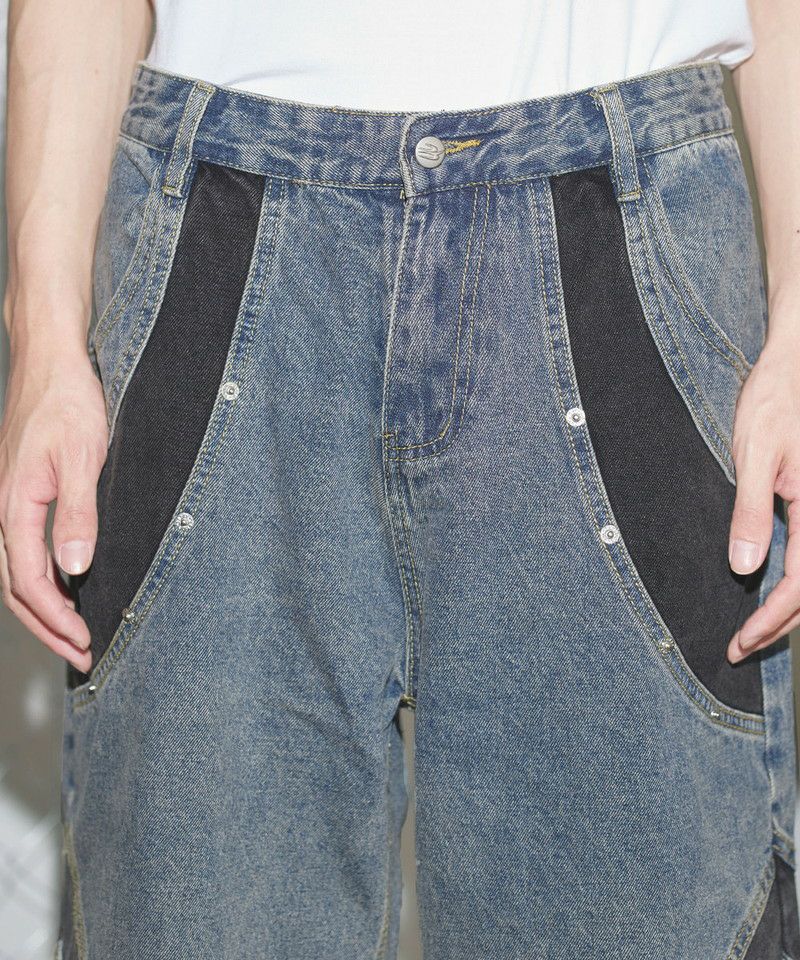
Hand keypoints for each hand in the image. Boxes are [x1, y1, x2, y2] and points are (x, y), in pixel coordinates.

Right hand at [0, 329, 106, 671]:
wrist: (50, 362)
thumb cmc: (67, 403)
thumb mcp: (84, 458)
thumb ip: (78, 515)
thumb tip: (75, 568)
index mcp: (15, 507)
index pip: (30, 582)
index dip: (57, 618)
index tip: (86, 640)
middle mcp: (4, 510)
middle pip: (17, 588)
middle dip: (47, 627)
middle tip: (81, 654)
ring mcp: (9, 503)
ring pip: (16, 572)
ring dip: (44, 608)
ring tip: (73, 633)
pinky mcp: (20, 495)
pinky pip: (23, 550)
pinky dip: (41, 580)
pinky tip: (66, 586)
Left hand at [727, 331, 799, 662]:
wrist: (799, 362)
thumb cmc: (777, 400)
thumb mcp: (755, 453)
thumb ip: (751, 511)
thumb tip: (744, 568)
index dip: (772, 622)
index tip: (740, 643)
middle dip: (780, 625)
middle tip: (742, 647)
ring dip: (793, 608)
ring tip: (758, 629)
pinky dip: (798, 581)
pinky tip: (776, 588)